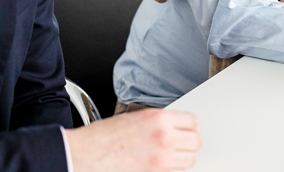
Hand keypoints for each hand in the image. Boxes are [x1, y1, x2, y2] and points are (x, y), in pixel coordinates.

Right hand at [66, 109, 201, 171]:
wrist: (87, 155)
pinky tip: (162, 165)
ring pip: (190, 160)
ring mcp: (162, 160)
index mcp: (159, 119)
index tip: (188, 129)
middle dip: (189, 142)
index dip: (191, 126)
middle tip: (181, 143)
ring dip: (183, 158)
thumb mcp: (134, 117)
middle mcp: (164, 138)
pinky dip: (173, 170)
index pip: (193, 122)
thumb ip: (158, 121)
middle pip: (196, 142)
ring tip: (170, 155)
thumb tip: (173, 127)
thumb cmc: (103, 137)